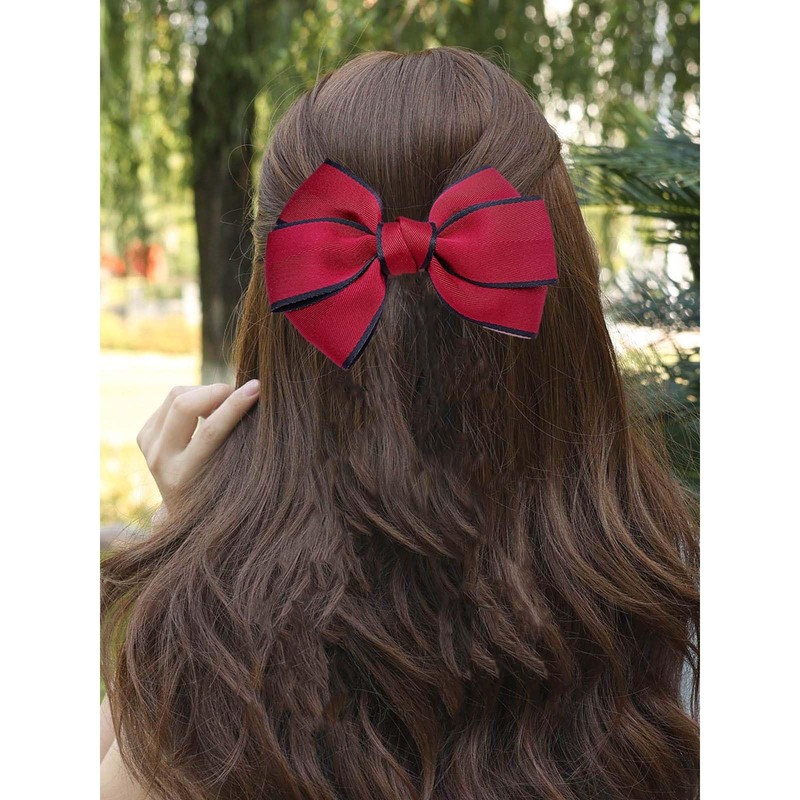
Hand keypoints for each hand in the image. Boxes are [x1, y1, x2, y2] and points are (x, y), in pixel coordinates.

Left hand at [136, 379, 259, 511]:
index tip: (256, 387)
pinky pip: (171, 399)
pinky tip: (209, 409)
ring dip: (207, 392)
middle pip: (184, 404)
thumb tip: (251, 399)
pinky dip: (195, 396)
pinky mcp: (144, 435)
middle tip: (241, 392)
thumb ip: (236, 444)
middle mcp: (159, 460)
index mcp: (182, 476)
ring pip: (176, 394)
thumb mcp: (231, 478)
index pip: (209, 430)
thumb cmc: (220, 495)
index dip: (235, 405)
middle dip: (217, 390)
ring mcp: (148, 446)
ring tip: (226, 402)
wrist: (184, 515)